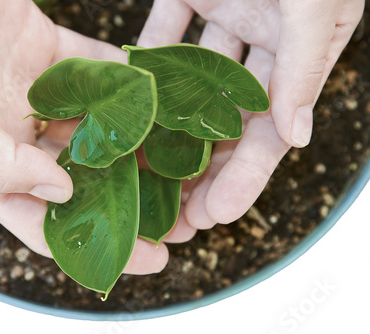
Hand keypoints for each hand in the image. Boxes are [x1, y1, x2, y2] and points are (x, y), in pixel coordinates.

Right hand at [0, 0, 167, 273]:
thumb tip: (59, 192)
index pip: (47, 224)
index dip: (96, 246)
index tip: (148, 257)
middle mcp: (16, 140)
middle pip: (82, 182)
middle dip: (129, 197)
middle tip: (179, 206)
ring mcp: (36, 100)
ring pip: (95, 131)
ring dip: (135, 142)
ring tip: (180, 153)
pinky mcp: (50, 58)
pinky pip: (94, 74)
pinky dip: (123, 83)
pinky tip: (154, 92)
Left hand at [138, 0, 363, 236]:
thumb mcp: (315, 8)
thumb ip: (304, 68)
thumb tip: (295, 136)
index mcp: (301, 54)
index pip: (271, 129)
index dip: (245, 176)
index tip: (216, 214)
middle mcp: (262, 45)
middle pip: (227, 118)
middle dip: (202, 165)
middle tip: (174, 209)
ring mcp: (225, 18)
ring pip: (192, 82)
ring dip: (168, 121)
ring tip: (141, 166)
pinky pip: (164, 30)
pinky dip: (147, 61)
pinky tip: (130, 96)